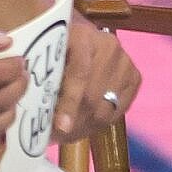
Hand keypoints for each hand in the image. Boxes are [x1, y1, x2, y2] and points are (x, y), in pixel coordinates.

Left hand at [53, 12, 140, 142]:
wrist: (78, 42)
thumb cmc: (54, 52)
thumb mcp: (42, 57)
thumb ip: (40, 79)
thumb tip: (37, 112)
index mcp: (82, 34)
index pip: (79, 73)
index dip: (70, 102)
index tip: (61, 127)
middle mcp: (108, 45)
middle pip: (93, 95)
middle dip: (74, 121)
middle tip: (56, 136)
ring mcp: (124, 61)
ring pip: (106, 108)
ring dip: (85, 126)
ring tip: (67, 133)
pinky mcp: (134, 77)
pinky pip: (118, 111)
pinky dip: (100, 123)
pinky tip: (85, 123)